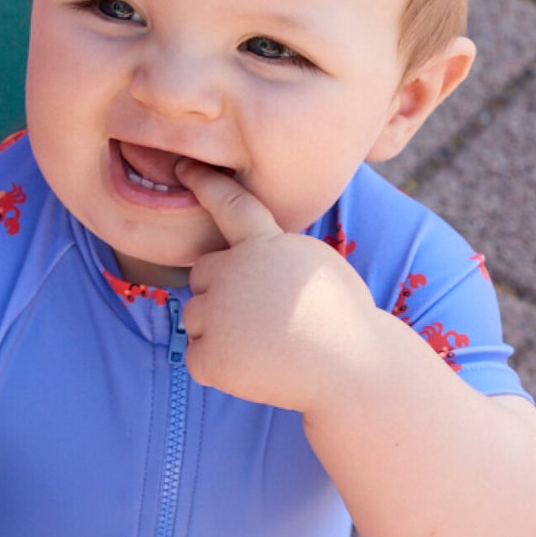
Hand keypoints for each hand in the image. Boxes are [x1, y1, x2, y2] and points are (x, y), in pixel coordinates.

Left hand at [174, 160, 378, 411]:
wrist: (350, 368)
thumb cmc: (343, 320)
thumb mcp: (316, 264)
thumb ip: (276, 254)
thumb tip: (244, 259)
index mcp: (265, 246)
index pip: (231, 206)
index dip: (207, 186)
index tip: (185, 168)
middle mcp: (233, 272)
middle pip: (202, 274)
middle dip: (220, 292)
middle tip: (261, 318)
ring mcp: (217, 314)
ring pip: (195, 318)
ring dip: (218, 331)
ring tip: (265, 345)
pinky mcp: (209, 356)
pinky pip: (196, 357)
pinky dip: (219, 367)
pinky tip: (255, 369)